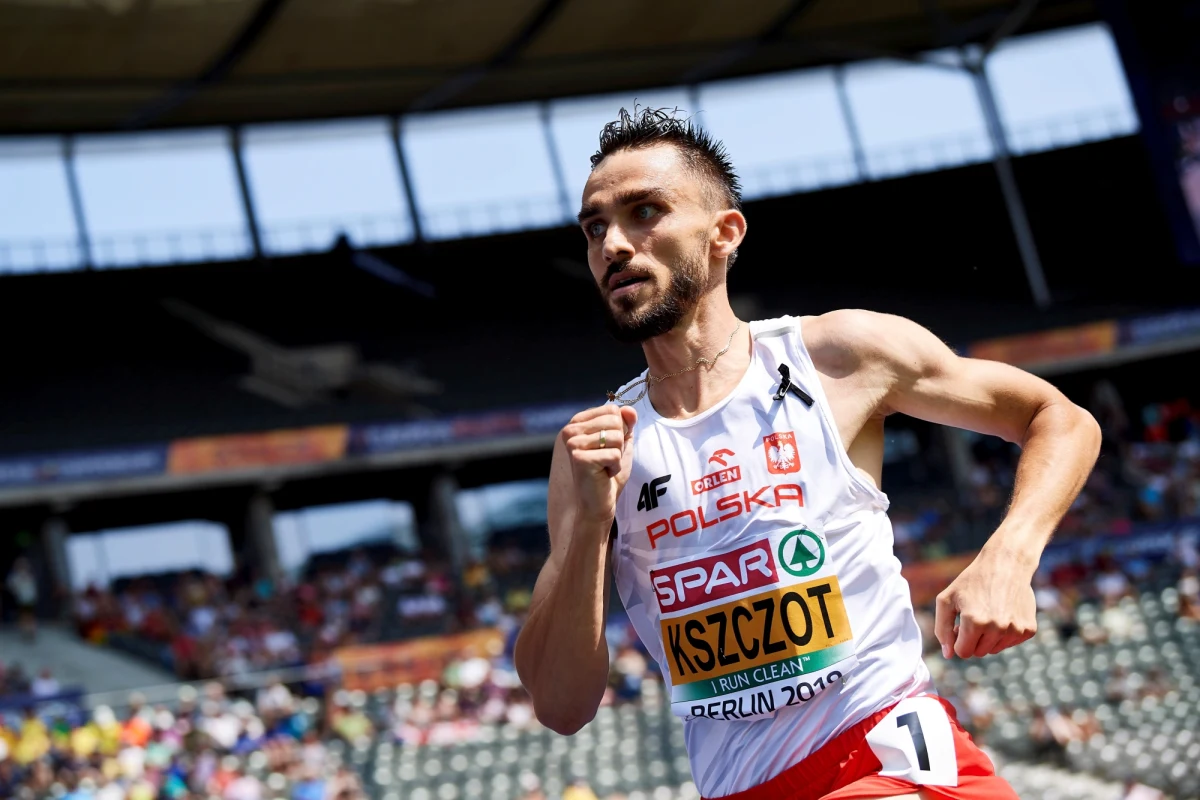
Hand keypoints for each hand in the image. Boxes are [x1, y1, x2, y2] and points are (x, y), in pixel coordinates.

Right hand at [560, 404, 637, 525]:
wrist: (598, 503)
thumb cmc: (608, 473)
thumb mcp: (621, 443)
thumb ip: (625, 424)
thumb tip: (629, 409)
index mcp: (578, 422)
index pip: (612, 409)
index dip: (620, 429)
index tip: (609, 447)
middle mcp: (571, 429)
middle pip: (615, 421)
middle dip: (620, 443)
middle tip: (607, 459)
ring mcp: (573, 443)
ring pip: (616, 437)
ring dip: (618, 455)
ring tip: (604, 466)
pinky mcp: (579, 458)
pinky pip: (614, 454)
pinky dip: (615, 467)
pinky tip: (603, 474)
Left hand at [934, 549, 1036, 658]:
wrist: (1006, 565)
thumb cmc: (971, 582)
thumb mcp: (947, 599)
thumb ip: (942, 629)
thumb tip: (948, 655)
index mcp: (974, 622)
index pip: (963, 652)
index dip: (958, 641)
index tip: (960, 627)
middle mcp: (996, 628)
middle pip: (979, 652)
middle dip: (973, 639)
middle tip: (973, 618)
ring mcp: (1015, 630)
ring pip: (994, 649)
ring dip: (988, 637)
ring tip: (988, 613)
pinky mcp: (1028, 629)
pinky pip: (1010, 643)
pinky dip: (1004, 633)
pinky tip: (1004, 613)